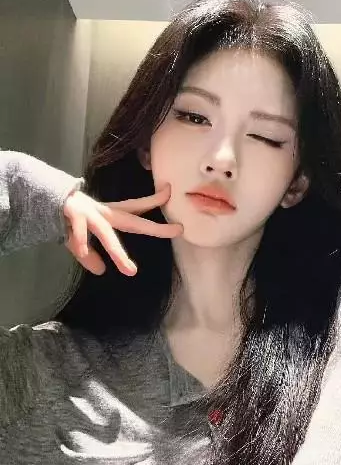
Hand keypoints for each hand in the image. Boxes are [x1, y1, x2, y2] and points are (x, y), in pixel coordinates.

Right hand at [63, 184, 181, 275]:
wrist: (40, 195)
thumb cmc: (66, 217)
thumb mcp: (80, 238)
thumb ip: (91, 254)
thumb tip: (100, 271)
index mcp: (109, 214)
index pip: (136, 207)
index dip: (153, 201)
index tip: (171, 192)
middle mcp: (103, 213)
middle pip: (134, 221)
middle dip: (155, 228)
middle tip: (177, 231)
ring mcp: (88, 213)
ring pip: (107, 235)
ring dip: (118, 253)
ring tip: (130, 272)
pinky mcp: (71, 215)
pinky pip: (78, 233)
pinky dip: (82, 244)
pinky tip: (85, 254)